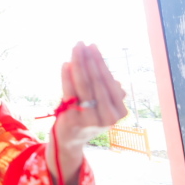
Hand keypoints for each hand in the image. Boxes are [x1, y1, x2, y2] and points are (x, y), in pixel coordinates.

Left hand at [47, 42, 127, 184]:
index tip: (93, 46)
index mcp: (119, 112)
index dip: (100, 62)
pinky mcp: (73, 120)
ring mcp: (90, 120)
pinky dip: (66, 77)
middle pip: (96, 81)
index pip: (109, 81)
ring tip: (75, 49)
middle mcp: (107, 117)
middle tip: (81, 43)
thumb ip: (106, 90)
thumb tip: (114, 79)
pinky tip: (65, 64)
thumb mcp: (101, 104)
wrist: (69, 141)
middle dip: (88, 60)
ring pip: (84, 85)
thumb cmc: (86, 116)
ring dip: (78, 64)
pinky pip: (69, 93)